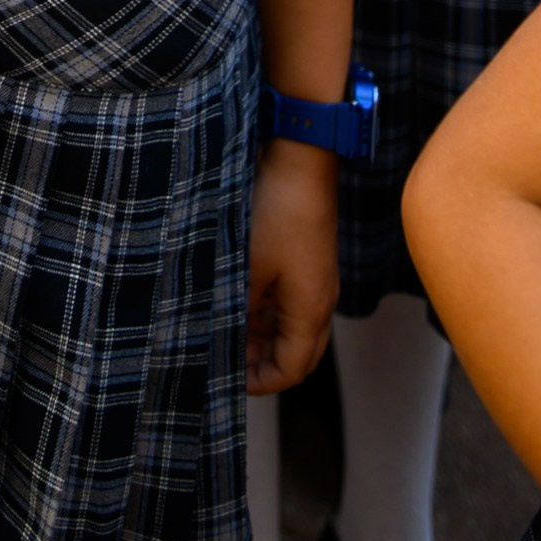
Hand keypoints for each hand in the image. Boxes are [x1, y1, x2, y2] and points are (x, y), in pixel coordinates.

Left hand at [248, 140, 337, 392]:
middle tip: (227, 360)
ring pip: (293, 326)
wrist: (302, 157)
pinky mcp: (309, 258)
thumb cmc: (278, 209)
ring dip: (263, 334)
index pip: (292, 370)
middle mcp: (320, 300)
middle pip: (298, 353)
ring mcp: (316, 278)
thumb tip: (220, 333)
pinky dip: (267, 309)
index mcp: (310, 311)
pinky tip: (240, 298)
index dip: (261, 383)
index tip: (230, 380)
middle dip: (263, 363)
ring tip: (227, 329)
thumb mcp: (247, 264)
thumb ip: (236, 305)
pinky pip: (291, 300)